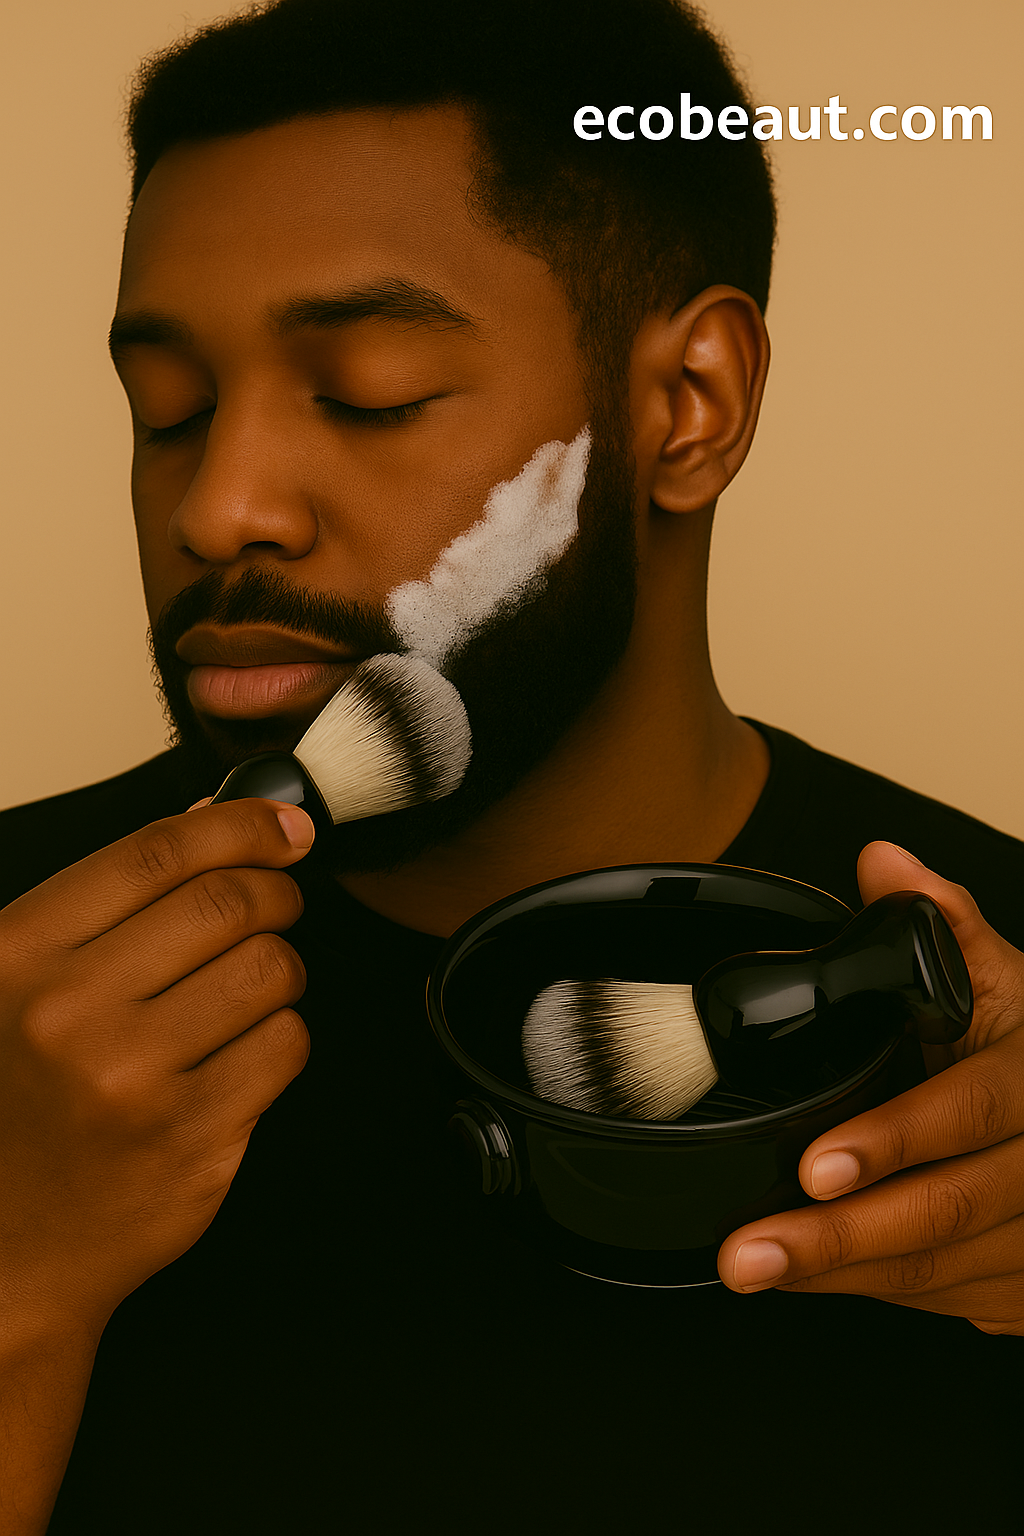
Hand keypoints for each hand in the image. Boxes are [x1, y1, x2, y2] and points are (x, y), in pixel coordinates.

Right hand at [0, 798, 312, 1337]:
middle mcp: (70, 1012)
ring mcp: (133, 1080)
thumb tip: (216, 821)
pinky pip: (285, 1044)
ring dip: (280, 965)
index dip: (240, 827)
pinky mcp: (193, 1139)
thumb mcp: (20, 984)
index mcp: (18, 956)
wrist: (7, 1251)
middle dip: (276, 891)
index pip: (157, 854)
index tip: (283, 828)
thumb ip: (107, 900)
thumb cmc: (15, 1105)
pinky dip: (282, 1035)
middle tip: (279, 902)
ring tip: (252, 985)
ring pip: (269, 968)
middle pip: (227, 903)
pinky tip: (244, 1049)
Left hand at [717, 841, 1023, 1333]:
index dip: (894, 1140)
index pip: (970, 1113)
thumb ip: (946, 926)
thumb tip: (884, 861)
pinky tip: (809, 1280)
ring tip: (753, 1268)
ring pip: (940, 1268)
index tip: (814, 1164)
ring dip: (840, 1276)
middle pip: (947, 1211)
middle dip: (837, 1238)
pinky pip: (943, 1297)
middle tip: (746, 1250)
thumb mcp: (1005, 982)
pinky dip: (872, 1290)